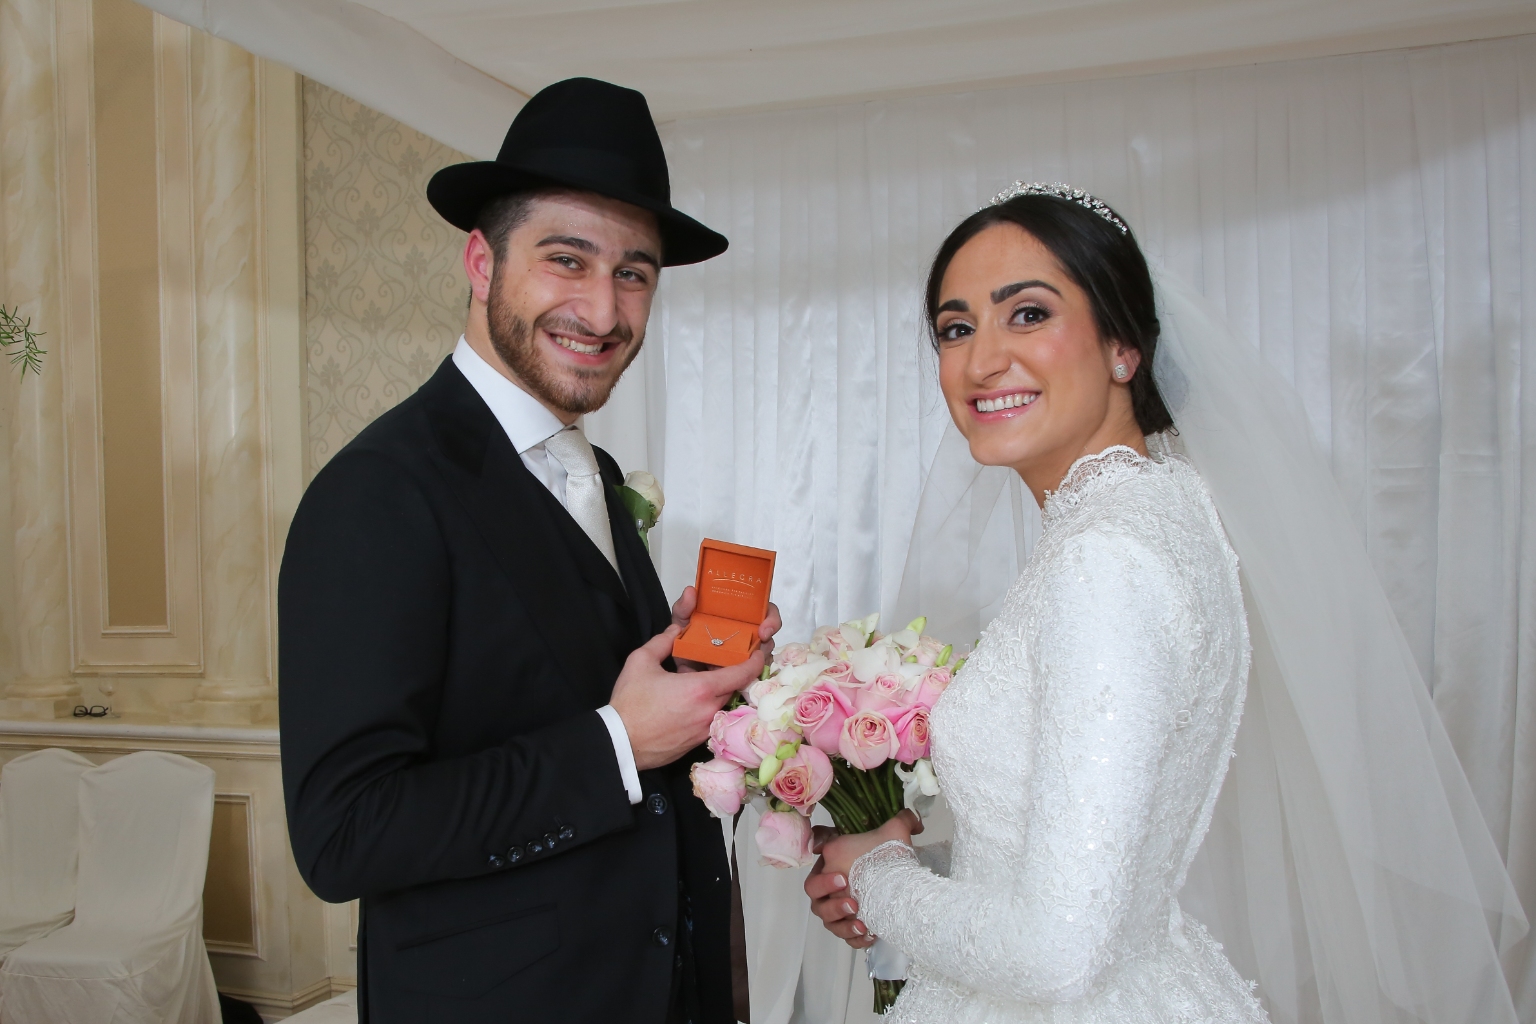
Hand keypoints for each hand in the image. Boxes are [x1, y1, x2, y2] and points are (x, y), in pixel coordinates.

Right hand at [610, 625, 764, 769]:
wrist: (619, 743)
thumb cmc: (630, 703)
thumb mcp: (641, 662)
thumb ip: (662, 641)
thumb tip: (675, 630)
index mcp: (701, 689)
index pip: (742, 673)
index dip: (754, 661)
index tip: (758, 652)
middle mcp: (709, 710)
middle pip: (735, 689)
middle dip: (736, 674)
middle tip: (730, 661)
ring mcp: (705, 729)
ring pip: (723, 705)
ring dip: (722, 692)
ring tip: (710, 680)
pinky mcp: (697, 742)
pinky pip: (712, 720)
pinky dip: (710, 708)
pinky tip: (695, 702)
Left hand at [670, 587, 783, 669]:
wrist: (676, 667)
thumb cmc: (685, 638)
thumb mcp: (682, 620)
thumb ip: (684, 606)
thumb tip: (691, 592)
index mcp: (738, 617)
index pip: (764, 611)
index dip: (771, 618)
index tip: (764, 628)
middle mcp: (746, 634)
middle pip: (769, 634)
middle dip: (768, 641)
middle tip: (760, 644)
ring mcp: (745, 655)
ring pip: (763, 656)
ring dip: (759, 660)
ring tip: (746, 665)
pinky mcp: (741, 673)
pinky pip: (753, 675)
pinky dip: (751, 676)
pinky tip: (742, 679)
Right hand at [805, 811, 922, 948]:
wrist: (902, 881)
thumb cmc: (891, 855)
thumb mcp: (896, 834)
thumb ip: (904, 820)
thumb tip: (917, 821)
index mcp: (832, 860)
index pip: (813, 873)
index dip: (822, 872)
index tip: (842, 878)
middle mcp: (829, 885)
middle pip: (815, 899)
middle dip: (832, 903)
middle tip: (852, 901)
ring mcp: (836, 908)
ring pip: (828, 921)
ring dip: (842, 924)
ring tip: (862, 922)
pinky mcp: (848, 926)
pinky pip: (844, 937)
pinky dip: (854, 938)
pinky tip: (869, 934)